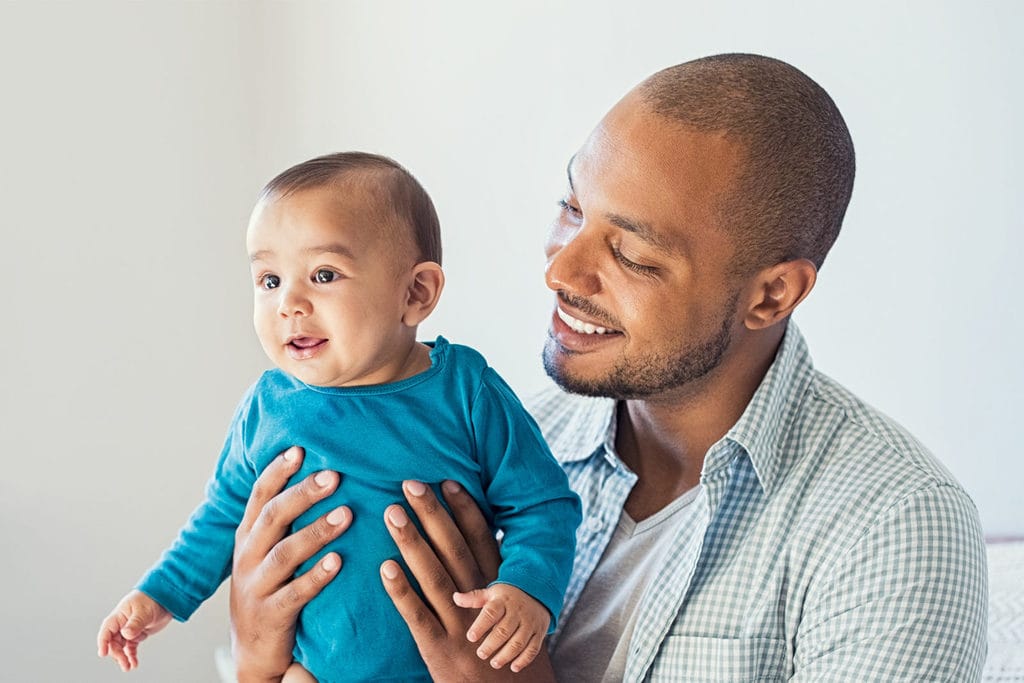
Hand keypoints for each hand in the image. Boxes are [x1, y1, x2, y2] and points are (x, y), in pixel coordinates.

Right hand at [96, 589, 171, 670]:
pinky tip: (134, 662)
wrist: (167, 596)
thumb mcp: (143, 611)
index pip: (106, 630)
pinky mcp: (138, 634)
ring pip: (122, 646)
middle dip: (117, 654)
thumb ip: (135, 623)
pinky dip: (131, 655)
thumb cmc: (152, 598)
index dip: (103, 642)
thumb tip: (126, 634)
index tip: (103, 653)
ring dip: (123, 657)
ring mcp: (130, 629)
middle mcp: (122, 624)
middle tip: (124, 663)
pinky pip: (131, 647)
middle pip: (114, 642)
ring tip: (128, 667)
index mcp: (119, 616)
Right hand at [230, 446, 351, 682]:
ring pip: (284, 553)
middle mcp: (248, 556)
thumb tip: (321, 473)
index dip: (278, 472)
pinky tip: (338, 562)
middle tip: (334, 476)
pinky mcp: (270, 614)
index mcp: (248, 535)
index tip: (300, 449)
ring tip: (346, 514)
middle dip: (303, 494)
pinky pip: (295, 593)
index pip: (259, 496)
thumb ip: (285, 519)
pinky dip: (316, 576)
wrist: (253, 651)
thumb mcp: (268, 551)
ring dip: (316, 532)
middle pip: (273, 517)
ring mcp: (256, 586)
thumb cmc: (271, 587)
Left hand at [380, 480, 555, 681]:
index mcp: (499, 590)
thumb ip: (498, 583)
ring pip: (434, 576)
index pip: (481, 541)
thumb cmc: (511, 656)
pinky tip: (384, 567)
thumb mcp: (515, 616)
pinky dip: (401, 591)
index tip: (447, 480)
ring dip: (412, 541)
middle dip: (433, 514)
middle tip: (411, 483)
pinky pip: (417, 616)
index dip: (464, 509)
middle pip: (454, 549)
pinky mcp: (439, 651)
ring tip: (392, 513)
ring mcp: (459, 626)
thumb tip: (487, 546)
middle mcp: (480, 603)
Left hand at [454, 584, 549, 671]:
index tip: (471, 637)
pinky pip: (533, 648)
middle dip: (492, 644)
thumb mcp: (492, 593)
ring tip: (494, 663)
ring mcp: (530, 623)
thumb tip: (455, 598)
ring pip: (519, 641)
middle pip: (504, 630)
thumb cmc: (507, 596)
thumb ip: (474, 598)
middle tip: (481, 654)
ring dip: (506, 655)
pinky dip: (524, 659)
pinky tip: (514, 667)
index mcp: (503, 601)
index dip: (481, 626)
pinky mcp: (539, 632)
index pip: (491, 613)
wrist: (537, 591)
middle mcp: (518, 612)